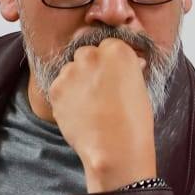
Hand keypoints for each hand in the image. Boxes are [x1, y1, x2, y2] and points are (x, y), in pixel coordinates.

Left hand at [48, 36, 157, 191]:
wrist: (114, 149)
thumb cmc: (134, 123)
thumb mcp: (139, 88)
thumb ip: (126, 70)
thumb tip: (120, 68)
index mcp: (118, 51)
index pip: (108, 46)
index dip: (109, 63)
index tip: (112, 76)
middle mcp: (92, 54)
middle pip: (86, 54)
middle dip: (90, 68)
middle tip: (99, 91)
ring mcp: (71, 71)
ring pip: (70, 70)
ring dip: (76, 82)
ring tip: (89, 106)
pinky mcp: (56, 88)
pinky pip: (59, 87)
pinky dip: (66, 97)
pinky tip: (79, 113)